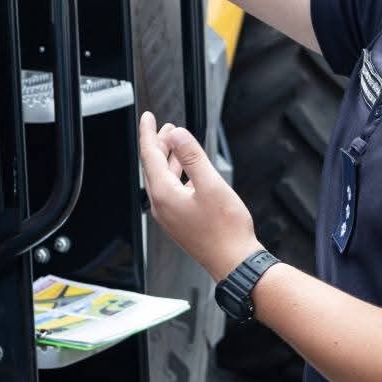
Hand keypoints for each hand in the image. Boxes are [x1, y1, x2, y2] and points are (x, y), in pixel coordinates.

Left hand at [137, 111, 260, 279]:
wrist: (235, 262)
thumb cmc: (226, 230)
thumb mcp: (211, 185)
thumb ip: (192, 157)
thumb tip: (178, 135)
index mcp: (164, 195)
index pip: (149, 156)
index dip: (148, 133)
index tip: (147, 118)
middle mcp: (161, 206)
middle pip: (153, 167)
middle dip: (158, 144)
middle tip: (166, 127)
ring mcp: (169, 216)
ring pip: (163, 179)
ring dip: (169, 159)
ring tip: (177, 143)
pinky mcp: (179, 222)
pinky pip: (171, 191)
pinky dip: (177, 175)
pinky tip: (188, 171)